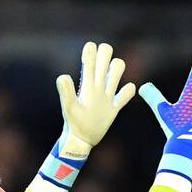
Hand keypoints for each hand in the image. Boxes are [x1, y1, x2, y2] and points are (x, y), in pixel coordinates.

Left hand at [56, 41, 135, 160]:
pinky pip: (126, 94)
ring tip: (111, 82)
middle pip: (106, 55)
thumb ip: (66, 92)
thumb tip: (62, 76)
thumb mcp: (69, 108)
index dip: (91, 51)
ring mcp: (107, 95)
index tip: (86, 59)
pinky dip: (128, 92)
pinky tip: (123, 95)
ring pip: (117, 70)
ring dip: (117, 69)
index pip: (91, 55)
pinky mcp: (114, 107)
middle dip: (105, 54)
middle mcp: (98, 84)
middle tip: (100, 69)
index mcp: (88, 82)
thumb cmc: (74, 124)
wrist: (82, 140)